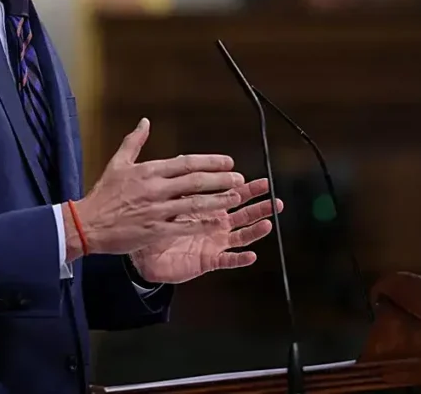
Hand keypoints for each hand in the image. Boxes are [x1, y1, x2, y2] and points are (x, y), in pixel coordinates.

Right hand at [65, 119, 245, 259]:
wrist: (88, 224)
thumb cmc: (103, 194)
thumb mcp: (117, 163)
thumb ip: (134, 142)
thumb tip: (145, 122)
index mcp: (148, 171)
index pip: (185, 163)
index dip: (209, 162)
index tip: (227, 162)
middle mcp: (155, 188)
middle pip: (195, 181)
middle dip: (221, 179)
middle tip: (239, 178)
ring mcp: (157, 210)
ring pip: (194, 203)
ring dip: (218, 200)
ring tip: (236, 197)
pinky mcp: (156, 230)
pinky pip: (185, 226)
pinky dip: (203, 223)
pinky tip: (218, 222)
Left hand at [128, 178, 282, 283]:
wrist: (145, 252)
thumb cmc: (157, 224)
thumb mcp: (168, 200)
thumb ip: (179, 182)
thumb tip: (182, 159)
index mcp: (208, 209)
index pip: (232, 195)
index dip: (248, 189)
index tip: (262, 181)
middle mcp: (216, 225)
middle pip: (243, 214)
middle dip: (260, 206)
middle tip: (274, 198)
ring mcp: (214, 243)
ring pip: (241, 236)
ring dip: (255, 230)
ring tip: (268, 222)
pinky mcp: (208, 260)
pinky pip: (227, 261)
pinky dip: (239, 259)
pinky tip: (251, 255)